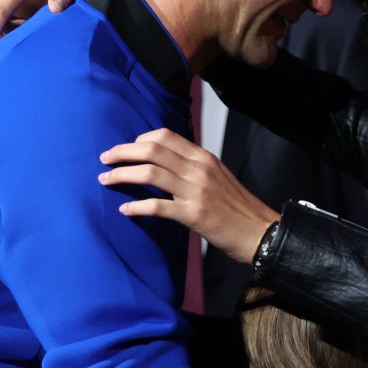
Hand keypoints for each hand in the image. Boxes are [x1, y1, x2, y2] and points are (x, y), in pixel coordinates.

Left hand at [98, 128, 278, 261]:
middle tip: (105, 160)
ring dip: (122, 175)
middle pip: (152, 150)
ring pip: (150, 174)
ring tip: (106, 179)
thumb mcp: (218, 177)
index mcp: (204, 158)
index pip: (165, 136)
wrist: (261, 231)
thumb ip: (194, 168)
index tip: (125, 149)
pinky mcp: (194, 214)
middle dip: (122, 152)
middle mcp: (199, 169)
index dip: (138, 140)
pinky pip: (157, 207)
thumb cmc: (238, 208)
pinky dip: (136, 207)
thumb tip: (166, 164)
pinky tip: (124, 210)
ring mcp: (196, 191)